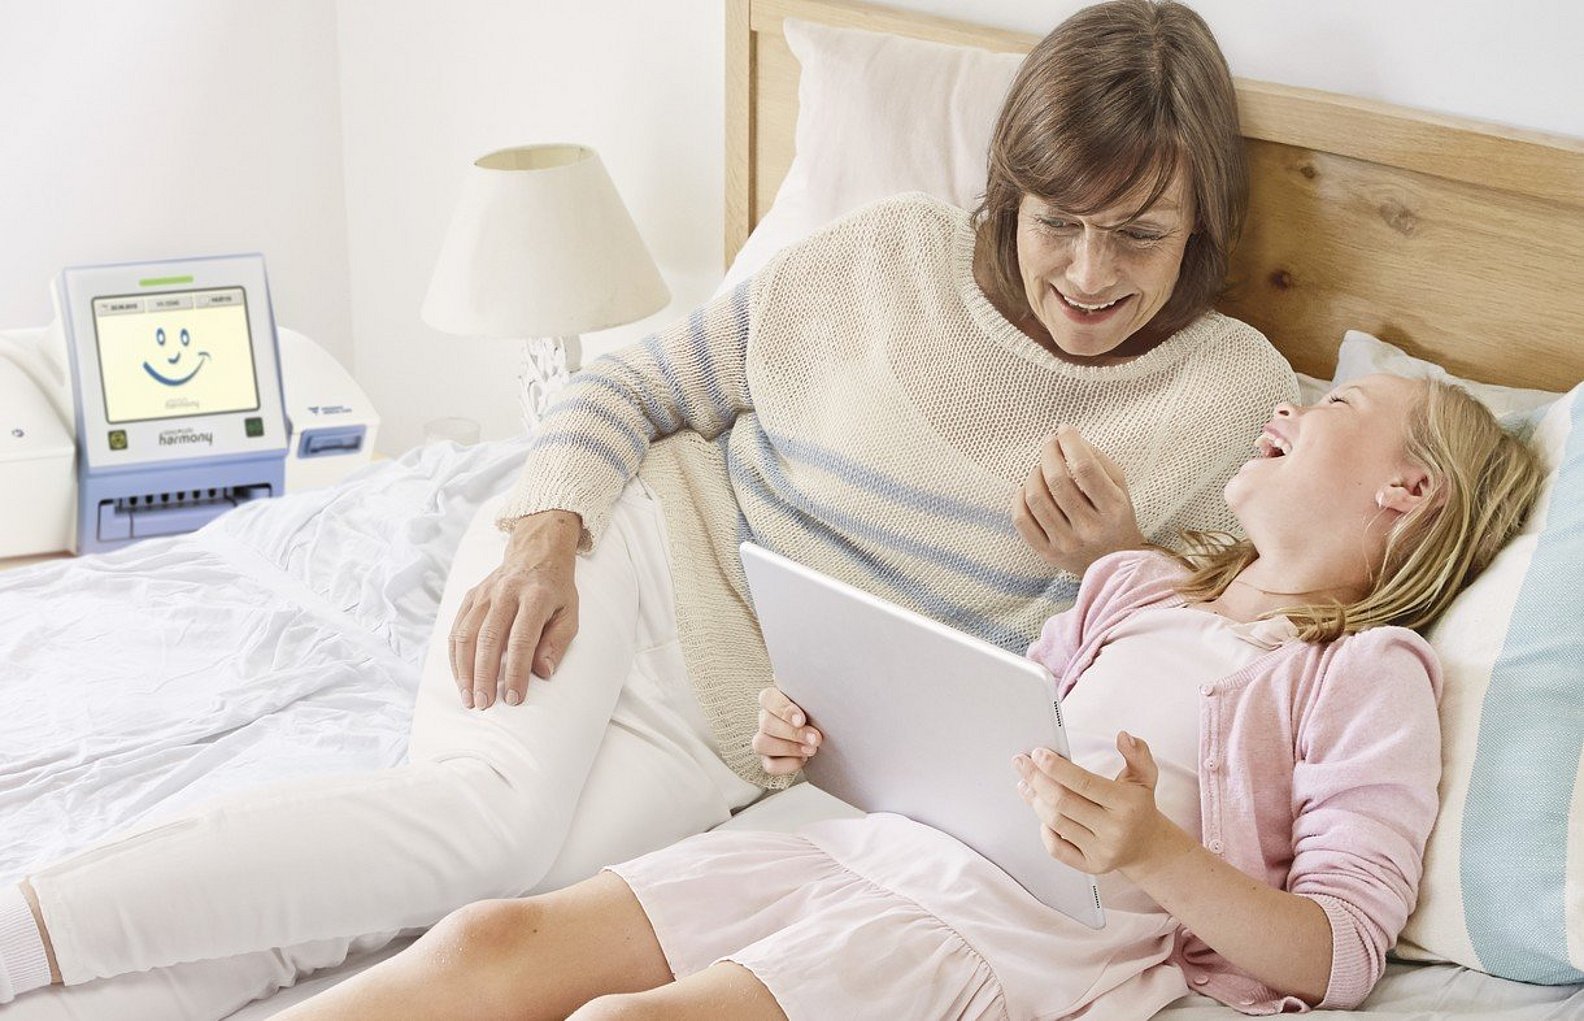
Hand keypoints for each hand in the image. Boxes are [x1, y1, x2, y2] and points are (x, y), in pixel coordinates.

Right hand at [448, 509, 581, 709]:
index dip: (516, 671)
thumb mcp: (570, 613)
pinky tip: (461, 678)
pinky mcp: (470, 596)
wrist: (536, 552)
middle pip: (488, 639)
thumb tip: (543, 672)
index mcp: (535, 596)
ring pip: (465, 635)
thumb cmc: (556, 590)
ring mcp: (484, 593)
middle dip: (484, 676)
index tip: (514, 698)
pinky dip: (455, 657)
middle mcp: (505, 593)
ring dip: (464, 670)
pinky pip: (456, 630)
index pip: (522, 640)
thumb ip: (557, 642)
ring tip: (469, 698)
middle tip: (484, 704)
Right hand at [752, 686, 821, 775]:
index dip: (783, 709)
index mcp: (775, 699)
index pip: (767, 697)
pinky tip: (803, 760)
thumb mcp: (818, 703)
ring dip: (788, 748)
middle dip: (793, 733)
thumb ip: (816, 696)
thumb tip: (828, 688)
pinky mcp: (768, 760)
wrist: (825, 737)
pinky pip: (769, 765)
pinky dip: (787, 765)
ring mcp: (764, 739)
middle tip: (815, 738)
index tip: (801, 719)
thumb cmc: (820, 714)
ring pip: (761, 744)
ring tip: (811, 750)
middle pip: (766, 723)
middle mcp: (766, 718)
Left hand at [1011, 425, 1144, 574]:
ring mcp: (1067, 543)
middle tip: (1049, 443)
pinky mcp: (1048, 553)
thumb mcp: (1118, 486)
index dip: (1070, 443)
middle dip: (1049, 453)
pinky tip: (1028, 489)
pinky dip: (1020, 497)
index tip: (1064, 430)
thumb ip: (1097, 460)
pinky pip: (1022, 520)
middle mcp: (1090, 528)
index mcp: (1114, 508)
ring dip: (1034, 473)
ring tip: (1041, 467)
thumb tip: (1066, 438)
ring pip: (1036, 498)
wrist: (1115, 564)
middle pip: (1057, 481)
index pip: (1085, 468)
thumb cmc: (1115, 517)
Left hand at [1014, 731, 1171, 875]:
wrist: (1147, 846)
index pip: (1083, 783)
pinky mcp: (1091, 866)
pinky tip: (1042, 813)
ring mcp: (1102, 851)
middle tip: (1022, 763)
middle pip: (1062, 802)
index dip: (1056, 767)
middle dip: (1037, 779)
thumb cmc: (1138, 806)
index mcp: (1126, 804)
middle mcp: (1114, 830)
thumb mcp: (1145, 776)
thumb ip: (1137, 753)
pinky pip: (1056, 849)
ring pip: (1055, 823)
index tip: (1038, 753)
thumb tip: (1124, 736)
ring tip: (1027, 783)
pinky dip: (1044, 830)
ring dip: (1036, 800)